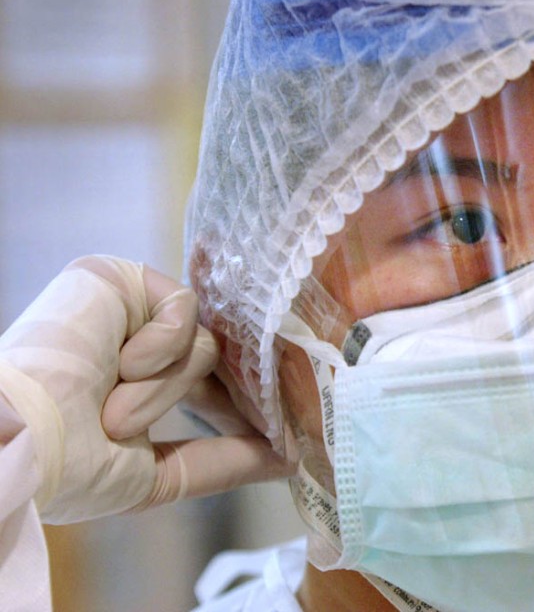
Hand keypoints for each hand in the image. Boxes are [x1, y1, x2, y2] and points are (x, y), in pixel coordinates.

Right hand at [0, 255, 291, 523]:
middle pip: (217, 359)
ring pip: (205, 343)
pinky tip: (119, 366)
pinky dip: (159, 348)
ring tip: (111, 411)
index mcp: (138, 387)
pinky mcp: (116, 277)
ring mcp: (126, 310)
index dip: (235, 408)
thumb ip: (220, 462)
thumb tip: (287, 460)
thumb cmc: (70, 470)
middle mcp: (135, 344)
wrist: (21, 443)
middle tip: (178, 420)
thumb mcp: (156, 475)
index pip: (210, 386)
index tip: (266, 432)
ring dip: (162, 390)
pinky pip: (185, 311)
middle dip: (214, 395)